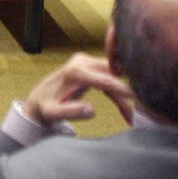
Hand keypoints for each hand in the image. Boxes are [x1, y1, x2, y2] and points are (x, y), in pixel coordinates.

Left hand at [20, 53, 135, 128]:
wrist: (39, 98)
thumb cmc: (46, 108)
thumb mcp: (53, 114)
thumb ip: (70, 112)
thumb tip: (91, 110)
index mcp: (75, 72)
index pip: (106, 80)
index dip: (123, 90)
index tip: (138, 99)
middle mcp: (82, 62)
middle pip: (113, 76)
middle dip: (126, 94)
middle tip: (137, 114)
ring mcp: (86, 61)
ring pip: (114, 76)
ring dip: (123, 94)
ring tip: (131, 116)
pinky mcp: (89, 65)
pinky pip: (108, 76)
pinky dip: (117, 90)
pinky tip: (124, 107)